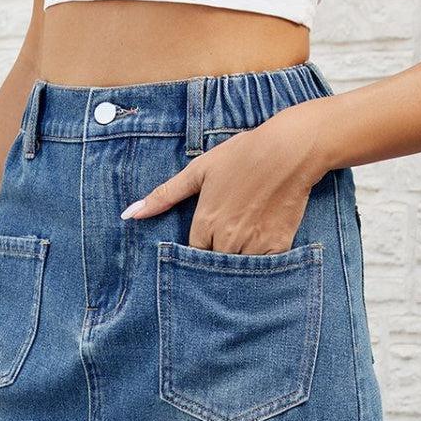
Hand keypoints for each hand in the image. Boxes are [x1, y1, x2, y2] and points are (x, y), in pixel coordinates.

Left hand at [121, 102, 323, 254]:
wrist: (290, 150)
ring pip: (238, 270)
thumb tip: (130, 214)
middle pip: (214, 266)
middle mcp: (227, 240)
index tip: (205, 243)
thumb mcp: (199, 170)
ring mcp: (253, 246)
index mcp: (205, 223)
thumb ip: (165, 195)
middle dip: (216, 260)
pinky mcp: (278, 248)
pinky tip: (262, 245)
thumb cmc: (243, 155)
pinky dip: (261, 263)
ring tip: (245, 242)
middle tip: (226, 244)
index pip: (192, 256)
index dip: (197, 253)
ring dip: (238, 264)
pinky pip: (264, 269)